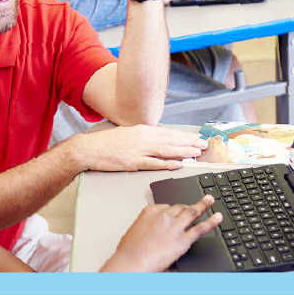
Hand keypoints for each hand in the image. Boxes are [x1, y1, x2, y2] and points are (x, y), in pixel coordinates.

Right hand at [73, 125, 208, 171]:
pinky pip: (154, 163)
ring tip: (196, 153)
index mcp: (142, 130)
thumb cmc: (106, 143)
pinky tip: (178, 164)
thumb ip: (142, 136)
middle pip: (171, 140)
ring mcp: (139, 150)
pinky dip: (167, 164)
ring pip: (166, 150)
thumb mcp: (127, 133)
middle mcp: (143, 138)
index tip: (196, 138)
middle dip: (189, 143)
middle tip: (203, 145)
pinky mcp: (133, 162)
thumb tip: (156, 140)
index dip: (185, 135)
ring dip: (183, 152)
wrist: (90, 149)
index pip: (169, 132)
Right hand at [101, 195, 222, 271]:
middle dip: (189, 205)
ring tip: (210, 200)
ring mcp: (175, 227)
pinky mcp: (183, 240)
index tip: (175, 213)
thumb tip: (153, 232)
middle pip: (180, 207)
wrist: (132, 261)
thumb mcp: (135, 232)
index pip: (166, 206)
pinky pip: (201, 228)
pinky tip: (217, 217)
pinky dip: (211, 222)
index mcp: (150, 211)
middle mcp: (164, 216)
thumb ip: (147, 227)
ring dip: (203, 205)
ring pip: (192, 212)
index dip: (173, 211)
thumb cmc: (129, 251)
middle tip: (198, 202)